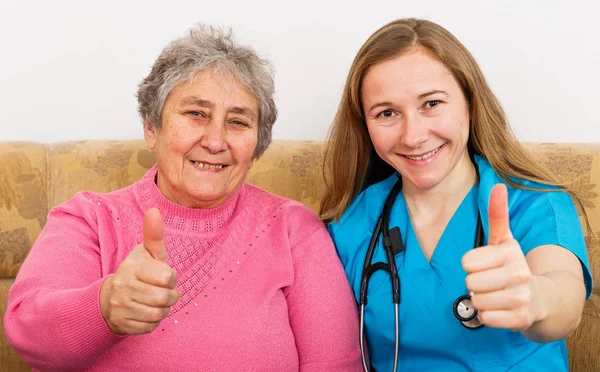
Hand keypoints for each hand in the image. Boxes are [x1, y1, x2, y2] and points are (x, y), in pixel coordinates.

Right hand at [100, 208, 178, 334]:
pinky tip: (145, 312)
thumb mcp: (147, 253)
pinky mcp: (121, 324)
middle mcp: (123, 286)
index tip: (164, 276)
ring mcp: (120, 306)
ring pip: (158, 314)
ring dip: (163, 309)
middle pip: (165, 298)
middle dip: (170, 296)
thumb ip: (154, 235)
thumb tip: (154, 210)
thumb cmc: (138, 272)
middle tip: (163, 292)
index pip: (168, 276)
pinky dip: (153, 322)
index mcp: (132, 266)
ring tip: (155, 301)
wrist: (110, 298)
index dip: (171, 278)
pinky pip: (150, 327)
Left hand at [462, 184, 540, 331]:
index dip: (471, 265)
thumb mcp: (504, 239)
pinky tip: (500, 308)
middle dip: (475, 284)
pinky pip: (485, 318)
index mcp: (510, 252)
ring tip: (496, 294)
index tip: (485, 265)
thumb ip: (497, 214)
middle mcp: (519, 274)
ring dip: (481, 300)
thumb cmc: (512, 265)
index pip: (466, 262)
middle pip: (470, 282)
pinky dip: (488, 315)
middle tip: (490, 282)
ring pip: (477, 301)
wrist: (540, 298)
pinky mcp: (520, 319)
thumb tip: (498, 186)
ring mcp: (521, 298)